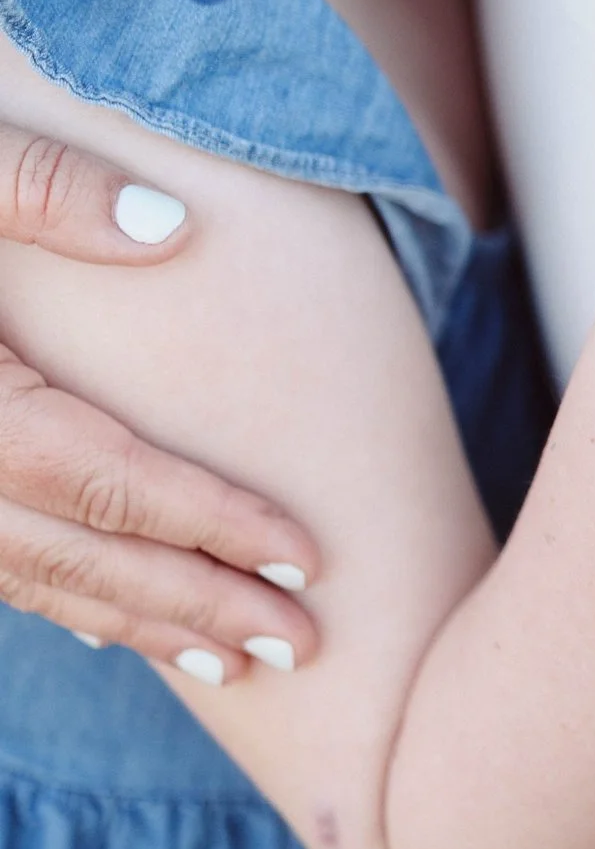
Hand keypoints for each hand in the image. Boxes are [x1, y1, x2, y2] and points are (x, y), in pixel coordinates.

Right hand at [0, 119, 318, 681]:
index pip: (107, 479)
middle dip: (196, 607)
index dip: (213, 526)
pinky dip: (59, 598)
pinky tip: (116, 622)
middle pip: (79, 556)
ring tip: (235, 661)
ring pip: (30, 579)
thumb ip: (42, 187)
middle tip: (304, 647)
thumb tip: (173, 227)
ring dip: (136, 624)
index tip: (310, 562)